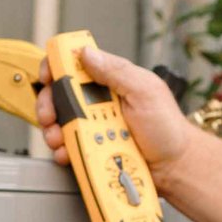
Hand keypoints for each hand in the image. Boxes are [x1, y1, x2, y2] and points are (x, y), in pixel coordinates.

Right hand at [36, 42, 196, 193]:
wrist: (173, 167)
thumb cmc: (168, 129)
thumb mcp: (145, 91)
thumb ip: (116, 71)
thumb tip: (88, 53)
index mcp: (110, 81)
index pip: (75, 64)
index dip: (56, 66)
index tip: (48, 77)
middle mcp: (98, 102)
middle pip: (58, 95)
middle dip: (48, 104)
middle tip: (50, 115)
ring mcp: (93, 126)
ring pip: (59, 123)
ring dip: (53, 130)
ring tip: (60, 138)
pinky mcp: (91, 148)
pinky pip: (69, 147)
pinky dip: (64, 150)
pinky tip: (69, 152)